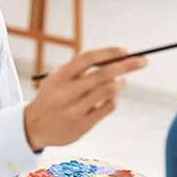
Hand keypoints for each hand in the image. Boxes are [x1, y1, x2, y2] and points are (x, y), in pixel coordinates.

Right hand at [23, 47, 147, 150]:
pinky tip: (111, 97)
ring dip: (120, 83)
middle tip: (144, 60)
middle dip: (128, 65)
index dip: (109, 51)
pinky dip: (114, 99)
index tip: (126, 49)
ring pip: (109, 90)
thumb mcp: (59, 78)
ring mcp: (75, 109)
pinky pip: (108, 107)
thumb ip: (82, 68)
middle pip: (104, 74)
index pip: (88, 57)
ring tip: (121, 81)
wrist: (33, 126)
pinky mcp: (82, 125)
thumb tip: (117, 57)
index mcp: (60, 76)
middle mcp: (67, 92)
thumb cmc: (54, 96)